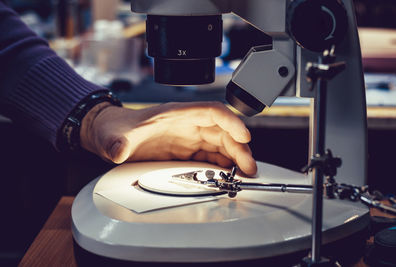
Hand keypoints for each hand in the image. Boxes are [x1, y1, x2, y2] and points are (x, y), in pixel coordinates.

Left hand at [80, 101, 256, 175]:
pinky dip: (222, 164)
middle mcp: (186, 124)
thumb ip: (117, 143)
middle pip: (222, 131)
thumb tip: (118, 150)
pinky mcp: (185, 151)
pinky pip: (210, 156)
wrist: (110, 135)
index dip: (231, 122)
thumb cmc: (116, 128)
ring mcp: (187, 137)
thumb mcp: (114, 135)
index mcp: (175, 114)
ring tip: (244, 173)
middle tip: (248, 167)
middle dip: (238, 147)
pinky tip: (228, 174)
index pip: (211, 111)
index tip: (244, 136)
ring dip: (234, 157)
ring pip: (220, 144)